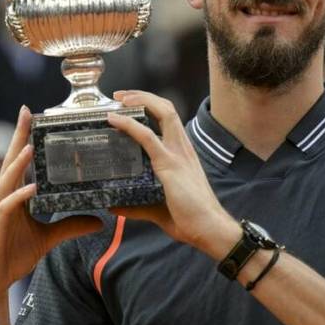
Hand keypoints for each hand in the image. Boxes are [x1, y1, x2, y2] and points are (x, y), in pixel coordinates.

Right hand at [0, 106, 101, 306]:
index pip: (21, 162)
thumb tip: (100, 220)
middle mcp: (4, 197)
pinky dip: (19, 196)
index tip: (34, 114)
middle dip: (19, 136)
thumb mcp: (48, 238)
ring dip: (19, 162)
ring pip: (8, 180)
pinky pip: (7, 207)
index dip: (26, 138)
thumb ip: (71, 225)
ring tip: (30, 145)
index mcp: (15, 195)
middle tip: (26, 112)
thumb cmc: (12, 255)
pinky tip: (30, 188)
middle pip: (12, 161)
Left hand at [107, 91, 239, 257]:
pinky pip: (148, 137)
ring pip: (162, 113)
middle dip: (143, 96)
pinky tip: (115, 120)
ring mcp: (177, 154)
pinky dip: (130, 125)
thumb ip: (137, 206)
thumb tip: (115, 206)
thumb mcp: (158, 208)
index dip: (150, 106)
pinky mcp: (170, 164)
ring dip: (139, 101)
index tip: (129, 103)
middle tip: (120, 96)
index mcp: (183, 153)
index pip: (169, 119)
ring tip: (119, 99)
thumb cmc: (190, 219)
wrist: (209, 229)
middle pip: (166, 108)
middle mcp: (182, 147)